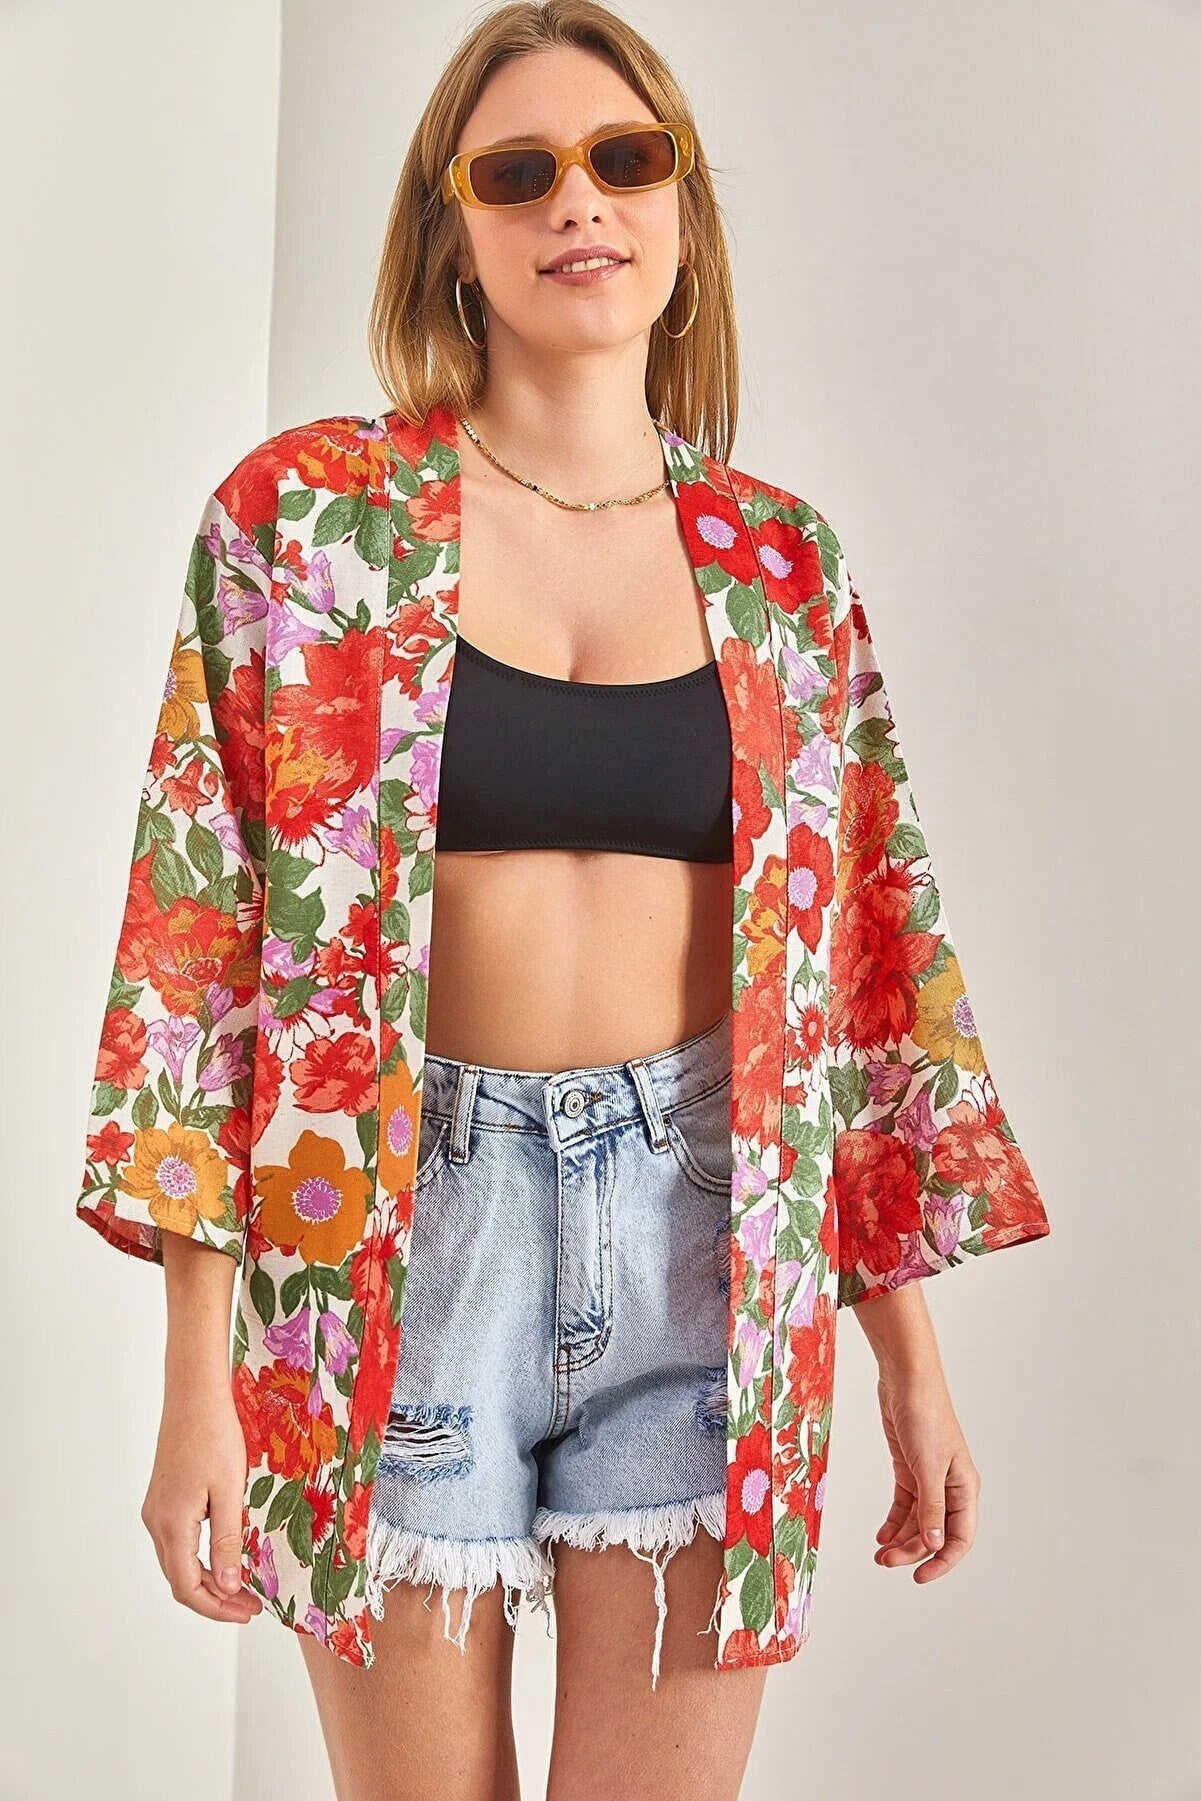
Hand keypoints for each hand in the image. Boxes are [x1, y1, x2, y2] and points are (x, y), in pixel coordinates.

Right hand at [141, 1375, 263, 1626]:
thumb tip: (229, 1586)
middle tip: (250, 1605)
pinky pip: (180, 1541)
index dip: (217, 1608)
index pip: (188, 1587)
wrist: (194, 1395)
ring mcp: (157, 1510)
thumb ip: (228, 1541)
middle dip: (215, 1598)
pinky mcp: (164, 1498)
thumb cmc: (214, 1434)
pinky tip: (227, 1553)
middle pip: (180, 1580)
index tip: (248, 1612)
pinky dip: (201, 1557)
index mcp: (172, 1525)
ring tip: (244, 1585)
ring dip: (209, 1579)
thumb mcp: (230, 1490)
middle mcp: (157, 1522)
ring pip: (179, 1561)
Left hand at [872, 1360, 980, 1582]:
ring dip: (901, 1539)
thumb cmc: (926, 1415)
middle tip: (885, 1561)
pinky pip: (905, 1504)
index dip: (943, 1561)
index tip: (920, 1577)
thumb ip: (931, 1506)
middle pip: (934, 1532)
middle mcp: (950, 1486)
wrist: (906, 1380)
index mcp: (964, 1487)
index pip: (960, 1537)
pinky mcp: (910, 1468)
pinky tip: (882, 1535)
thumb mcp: (928, 1465)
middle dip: (912, 1551)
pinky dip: (894, 1521)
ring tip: (879, 1553)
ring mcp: (929, 1478)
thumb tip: (935, 1544)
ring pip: (918, 1521)